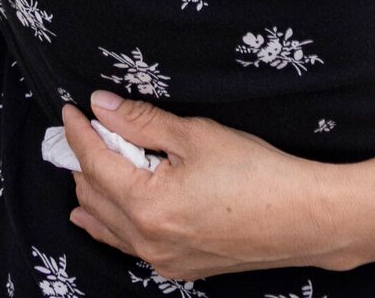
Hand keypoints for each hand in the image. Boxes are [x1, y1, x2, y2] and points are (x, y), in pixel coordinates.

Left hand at [65, 93, 346, 280]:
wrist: (303, 219)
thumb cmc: (256, 173)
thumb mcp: (196, 135)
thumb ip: (142, 121)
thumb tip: (102, 106)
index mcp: (146, 206)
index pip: (96, 163)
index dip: (80, 134)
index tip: (71, 110)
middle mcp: (148, 240)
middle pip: (95, 196)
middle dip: (81, 162)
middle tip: (79, 132)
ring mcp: (163, 260)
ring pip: (107, 226)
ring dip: (91, 194)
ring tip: (78, 171)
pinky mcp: (180, 268)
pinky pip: (129, 246)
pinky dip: (109, 225)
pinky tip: (99, 218)